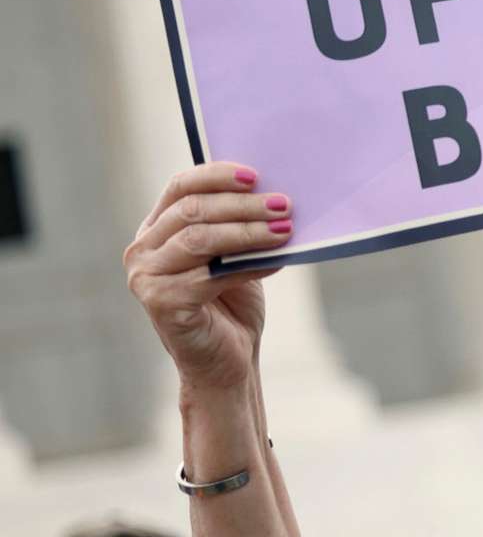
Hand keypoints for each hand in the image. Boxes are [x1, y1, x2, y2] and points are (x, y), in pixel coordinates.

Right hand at [123, 163, 289, 394]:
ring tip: (285, 229)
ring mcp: (145, 277)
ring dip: (248, 231)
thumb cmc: (232, 304)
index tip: (256, 175)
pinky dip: (247, 266)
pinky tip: (275, 262)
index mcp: (156, 230)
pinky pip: (209, 275)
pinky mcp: (160, 303)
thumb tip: (273, 193)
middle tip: (284, 205)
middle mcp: (142, 250)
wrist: (228, 361)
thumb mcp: (234, 255)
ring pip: (200, 239)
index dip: (216, 175)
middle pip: (192, 210)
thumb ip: (236, 225)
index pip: (180, 187)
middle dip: (243, 205)